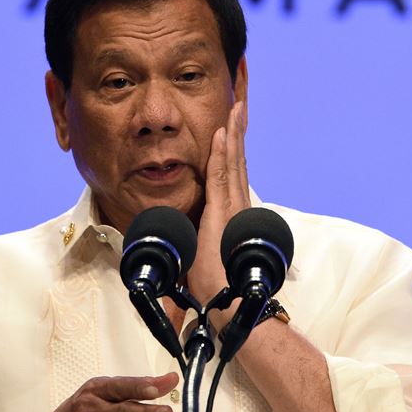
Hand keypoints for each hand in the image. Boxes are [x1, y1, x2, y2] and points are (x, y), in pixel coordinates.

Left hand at [188, 101, 249, 307]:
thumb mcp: (195, 273)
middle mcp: (235, 208)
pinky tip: (221, 133)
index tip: (231, 133)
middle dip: (237, 135)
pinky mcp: (222, 210)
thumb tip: (173, 289)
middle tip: (239, 110)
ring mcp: (231, 208)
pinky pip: (221, 174)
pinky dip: (222, 152)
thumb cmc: (215, 291)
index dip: (232, 154)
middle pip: (237, 164)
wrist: (229, 302)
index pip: (231, 179)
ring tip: (235, 111)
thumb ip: (186, 272)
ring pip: (232, 163)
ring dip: (232, 135)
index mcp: (230, 218)